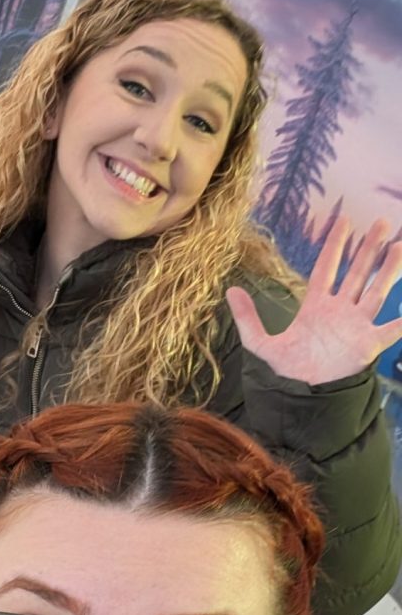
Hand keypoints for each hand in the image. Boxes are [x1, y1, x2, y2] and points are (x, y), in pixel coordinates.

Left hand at [226, 216, 401, 384]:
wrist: (302, 394)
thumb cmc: (285, 369)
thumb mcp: (259, 343)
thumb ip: (247, 318)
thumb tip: (230, 290)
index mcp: (315, 306)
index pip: (326, 269)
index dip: (335, 246)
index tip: (344, 221)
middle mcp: (339, 310)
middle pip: (357, 273)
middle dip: (368, 249)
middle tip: (379, 222)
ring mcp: (356, 325)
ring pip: (376, 291)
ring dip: (388, 269)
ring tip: (399, 245)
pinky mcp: (368, 343)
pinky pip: (392, 328)